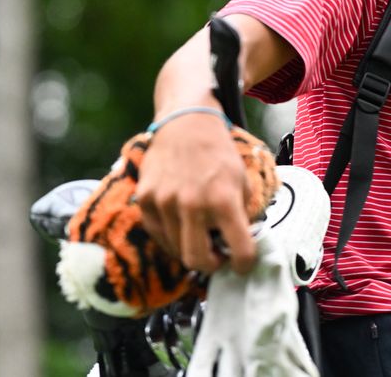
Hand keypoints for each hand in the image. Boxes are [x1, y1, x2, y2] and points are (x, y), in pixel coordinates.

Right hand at [135, 112, 257, 273]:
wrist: (185, 124)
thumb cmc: (217, 152)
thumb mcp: (242, 180)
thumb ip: (243, 213)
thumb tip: (242, 242)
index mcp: (223, 200)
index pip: (240, 250)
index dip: (245, 264)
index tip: (243, 264)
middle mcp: (192, 205)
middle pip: (199, 262)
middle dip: (212, 265)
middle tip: (219, 256)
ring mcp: (165, 203)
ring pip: (177, 251)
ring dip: (191, 248)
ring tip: (201, 233)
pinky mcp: (145, 200)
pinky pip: (158, 235)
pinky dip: (172, 238)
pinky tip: (182, 224)